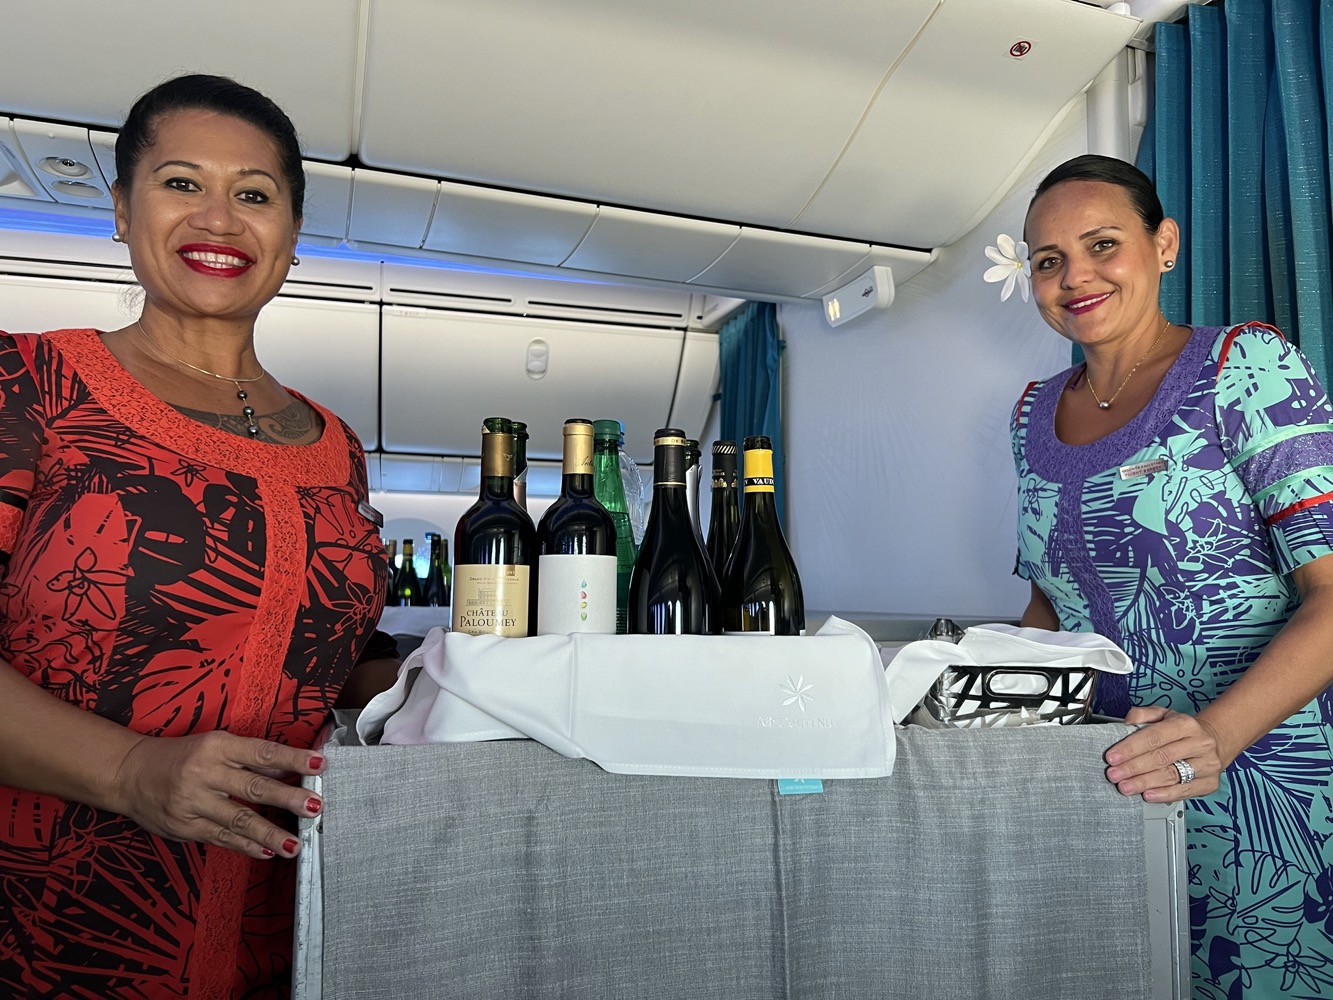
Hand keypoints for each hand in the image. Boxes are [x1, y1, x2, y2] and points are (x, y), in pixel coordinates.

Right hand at [111, 731, 325, 859]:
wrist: (130, 774)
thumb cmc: (181, 756)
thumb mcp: (216, 745)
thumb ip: (250, 759)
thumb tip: (290, 768)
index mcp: (217, 746)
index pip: (263, 752)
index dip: (293, 759)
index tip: (320, 764)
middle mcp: (206, 773)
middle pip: (254, 787)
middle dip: (288, 798)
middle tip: (314, 807)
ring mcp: (193, 802)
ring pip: (239, 819)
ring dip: (270, 833)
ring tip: (295, 844)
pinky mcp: (185, 827)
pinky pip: (222, 838)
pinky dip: (246, 846)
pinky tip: (267, 851)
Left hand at [1103, 707, 1222, 800]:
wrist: (1214, 741)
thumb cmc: (1181, 730)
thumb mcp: (1163, 715)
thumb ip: (1142, 715)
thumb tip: (1126, 724)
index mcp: (1185, 724)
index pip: (1154, 736)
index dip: (1130, 748)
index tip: (1112, 757)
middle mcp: (1199, 744)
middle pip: (1161, 757)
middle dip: (1133, 767)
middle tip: (1114, 774)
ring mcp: (1207, 764)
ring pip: (1171, 775)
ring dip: (1145, 783)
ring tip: (1126, 786)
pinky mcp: (1210, 783)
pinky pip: (1185, 791)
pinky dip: (1164, 794)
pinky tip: (1148, 795)